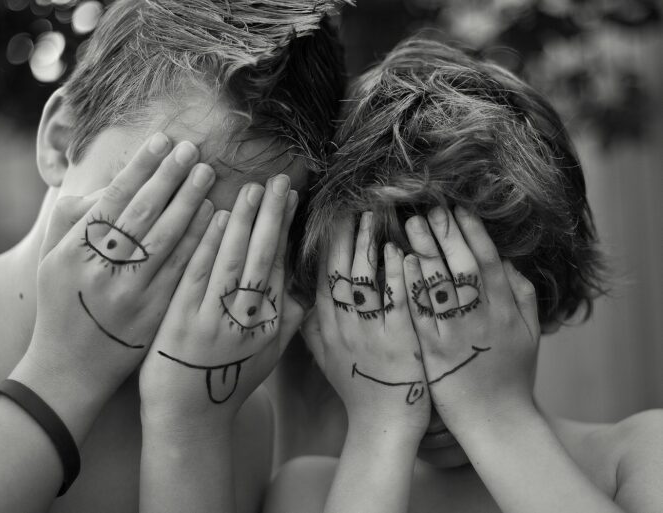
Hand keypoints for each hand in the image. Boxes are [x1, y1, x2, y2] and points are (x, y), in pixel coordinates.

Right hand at [17, 134, 216, 418]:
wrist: (71, 368)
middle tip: (193, 150)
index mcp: (72, 252)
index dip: (141, 167)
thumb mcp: (52, 258)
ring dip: (190, 203)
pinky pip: (182, 270)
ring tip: (208, 175)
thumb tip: (114, 182)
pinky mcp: (154, 314)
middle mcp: (101, 270)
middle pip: (143, 213)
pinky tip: (215, 218)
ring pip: (167, 239)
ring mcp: (130, 294)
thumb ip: (75, 217)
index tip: (162, 141)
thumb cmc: (63, 303)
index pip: (113, 199)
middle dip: (171, 177)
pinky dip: (199, 241)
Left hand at [139, 175, 304, 427]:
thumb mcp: (268, 355)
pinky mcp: (183, 323)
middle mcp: (247, 321)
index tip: (290, 198)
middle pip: (262, 259)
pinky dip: (208, 246)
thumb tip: (306, 287)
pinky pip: (199, 276)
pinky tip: (213, 218)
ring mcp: (215, 321)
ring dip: (242, 223)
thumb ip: (288, 319)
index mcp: (270, 325)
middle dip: (271, 217)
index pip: (279, 266)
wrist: (189, 416)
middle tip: (277, 181)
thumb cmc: (229, 381)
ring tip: (250, 189)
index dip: (284, 230)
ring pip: (233, 262)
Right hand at [304, 212, 430, 438]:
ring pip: (364, 280)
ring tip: (375, 214)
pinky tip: (400, 251)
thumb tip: (301, 297)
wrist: (382, 424)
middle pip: (338, 271)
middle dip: (344, 234)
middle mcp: (343, 326)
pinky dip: (397, 275)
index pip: (321, 276)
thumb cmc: (357, 389)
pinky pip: (395, 302)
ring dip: (368, 244)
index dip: (325, 244)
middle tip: (351, 204)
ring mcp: (370, 333)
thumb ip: (312, 327)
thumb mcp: (325, 358)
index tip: (329, 216)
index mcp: (326, 327)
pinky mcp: (399, 342)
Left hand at [403, 206, 539, 436]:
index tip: (458, 208)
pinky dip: (411, 285)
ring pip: (440, 285)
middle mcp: (483, 318)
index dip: (473, 232)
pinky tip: (400, 262)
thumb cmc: (511, 373)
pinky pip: (420, 312)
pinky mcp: (433, 351)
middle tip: (430, 207)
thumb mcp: (529, 332)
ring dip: (425, 250)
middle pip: (464, 266)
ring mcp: (456, 334)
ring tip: (410, 224)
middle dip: (447, 233)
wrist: (495, 418)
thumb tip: (506, 259)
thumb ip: (521, 293)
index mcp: (506, 311)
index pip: (489, 261)